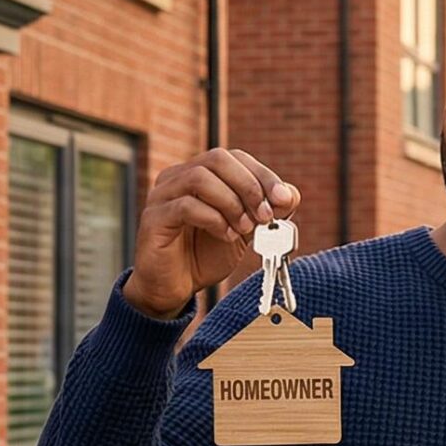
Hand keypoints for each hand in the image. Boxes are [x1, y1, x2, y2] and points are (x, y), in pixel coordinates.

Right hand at [123, 149, 300, 318]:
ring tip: (244, 229)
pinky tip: (226, 236)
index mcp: (199, 174)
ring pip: (200, 178)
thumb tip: (290, 195)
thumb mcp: (245, 231)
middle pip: (217, 159)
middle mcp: (178, 178)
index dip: (262, 174)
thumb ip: (266, 212)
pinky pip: (185, 206)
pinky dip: (214, 219)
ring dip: (231, 202)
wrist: (174, 288)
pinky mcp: (155, 218)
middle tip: (264, 216)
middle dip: (249, 186)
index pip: (234, 157)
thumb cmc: (204, 256)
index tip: (284, 200)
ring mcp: (163, 195)